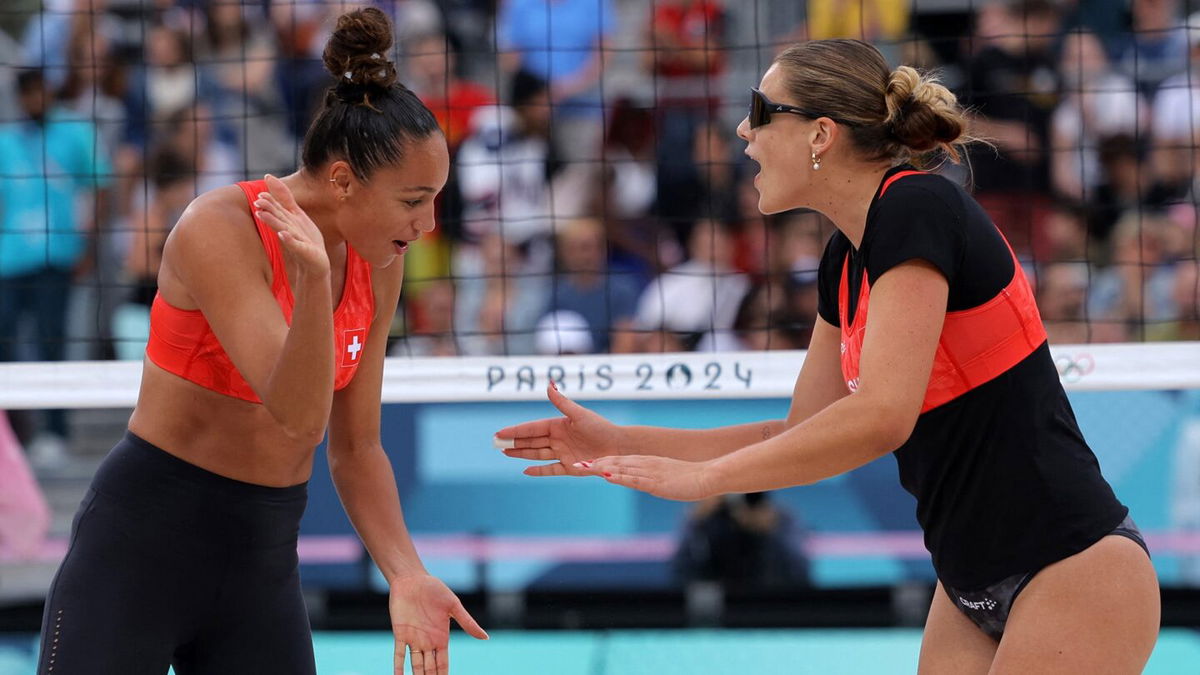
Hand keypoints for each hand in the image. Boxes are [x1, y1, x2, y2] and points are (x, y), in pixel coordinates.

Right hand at [253, 174, 329, 275]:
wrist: (316, 262)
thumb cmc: (304, 238)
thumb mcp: (295, 214)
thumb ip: (284, 197)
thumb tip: (268, 177)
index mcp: (286, 221)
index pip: (276, 209)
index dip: (269, 202)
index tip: (260, 195)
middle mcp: (288, 230)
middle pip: (277, 217)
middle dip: (268, 210)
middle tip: (257, 202)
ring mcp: (295, 241)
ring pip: (282, 229)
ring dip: (272, 222)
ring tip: (262, 215)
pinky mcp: (303, 251)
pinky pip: (295, 245)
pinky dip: (289, 240)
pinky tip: (284, 234)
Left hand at [389, 574, 487, 674]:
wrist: (413, 579)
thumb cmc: (435, 589)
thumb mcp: (454, 606)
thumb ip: (468, 623)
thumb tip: (486, 638)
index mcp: (441, 638)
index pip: (443, 664)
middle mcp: (427, 642)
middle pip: (430, 668)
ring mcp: (413, 639)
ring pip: (415, 665)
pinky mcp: (400, 634)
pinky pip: (398, 654)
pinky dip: (398, 667)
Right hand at [494, 384, 624, 476]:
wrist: (619, 447)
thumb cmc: (601, 428)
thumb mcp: (579, 414)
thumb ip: (562, 402)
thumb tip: (548, 385)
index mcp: (559, 425)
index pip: (533, 428)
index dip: (516, 431)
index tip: (500, 433)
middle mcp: (559, 439)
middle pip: (532, 441)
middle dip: (514, 443)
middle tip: (496, 444)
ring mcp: (563, 454)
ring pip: (537, 454)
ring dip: (521, 454)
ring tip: (505, 454)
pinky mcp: (570, 468)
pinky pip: (550, 469)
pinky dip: (538, 471)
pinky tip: (525, 471)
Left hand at [576, 454, 714, 501]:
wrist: (709, 475)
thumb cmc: (692, 478)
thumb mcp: (669, 477)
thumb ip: (655, 479)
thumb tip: (648, 483)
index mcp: (648, 463)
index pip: (621, 461)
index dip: (602, 462)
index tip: (586, 463)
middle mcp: (646, 465)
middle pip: (616, 462)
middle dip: (595, 464)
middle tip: (575, 464)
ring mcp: (650, 473)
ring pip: (621, 468)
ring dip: (601, 468)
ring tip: (583, 467)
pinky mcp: (657, 482)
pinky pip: (635, 479)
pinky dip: (620, 477)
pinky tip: (608, 476)